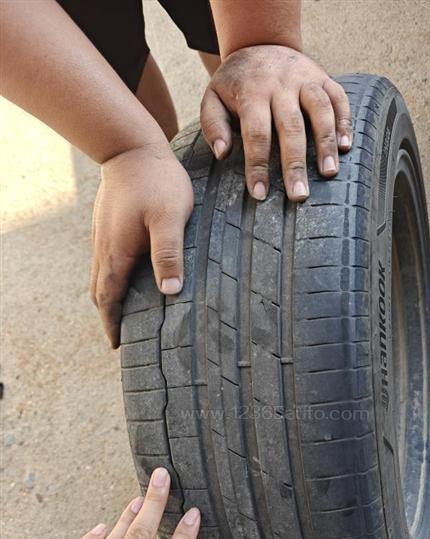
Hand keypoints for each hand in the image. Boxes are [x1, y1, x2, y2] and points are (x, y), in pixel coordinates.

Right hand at [91, 142, 193, 347]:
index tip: (118, 345)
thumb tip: (170, 291)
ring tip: (126, 313)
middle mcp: (105, 248)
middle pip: (100, 292)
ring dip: (109, 297)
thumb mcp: (170, 217)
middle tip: (123, 336)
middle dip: (109, 316)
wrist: (131, 145)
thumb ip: (169, 253)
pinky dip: (112, 278)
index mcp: (118, 253)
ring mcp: (103, 235)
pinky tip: (128, 277)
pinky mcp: (108, 224)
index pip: (109, 299)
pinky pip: (105, 260)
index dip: (112, 324)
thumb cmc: (157, 181)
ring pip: (101, 276)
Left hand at [200, 45, 351, 201]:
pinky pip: (339, 98)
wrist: (260, 42)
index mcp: (252, 91)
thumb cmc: (236, 82)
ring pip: (320, 110)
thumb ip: (213, 125)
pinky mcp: (323, 77)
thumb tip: (223, 153)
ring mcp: (305, 78)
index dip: (258, 165)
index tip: (260, 193)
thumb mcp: (213, 97)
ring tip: (328, 173)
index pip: (256, 133)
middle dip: (295, 164)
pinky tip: (346, 147)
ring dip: (326, 143)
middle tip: (299, 195)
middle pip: (291, 127)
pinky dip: (345, 121)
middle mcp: (281, 84)